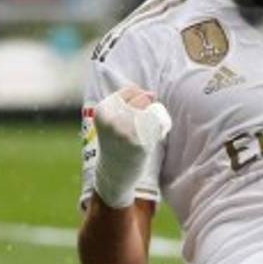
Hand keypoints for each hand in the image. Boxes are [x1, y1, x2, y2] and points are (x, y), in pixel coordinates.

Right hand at [93, 85, 170, 208]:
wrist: (114, 173)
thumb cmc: (116, 143)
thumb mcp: (111, 120)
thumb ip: (126, 104)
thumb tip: (153, 94)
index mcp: (102, 110)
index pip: (131, 90)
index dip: (140, 97)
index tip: (136, 112)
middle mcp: (112, 119)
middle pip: (143, 98)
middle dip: (148, 106)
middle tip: (141, 124)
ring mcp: (125, 130)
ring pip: (152, 111)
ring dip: (154, 119)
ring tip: (144, 133)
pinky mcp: (139, 142)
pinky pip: (158, 125)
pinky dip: (160, 130)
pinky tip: (151, 140)